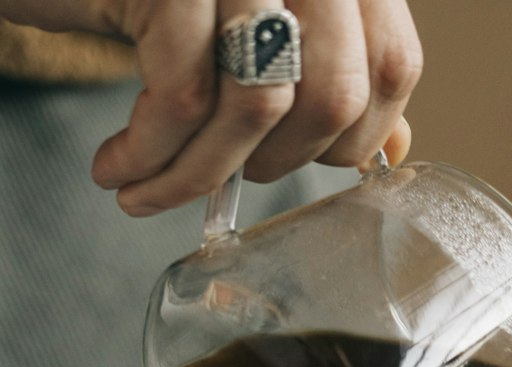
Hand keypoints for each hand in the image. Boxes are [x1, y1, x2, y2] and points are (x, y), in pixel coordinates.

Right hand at [3, 0, 421, 213]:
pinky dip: (150, 155)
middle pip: (336, 94)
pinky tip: (119, 169)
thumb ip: (327, 73)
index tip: (302, 160)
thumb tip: (393, 145)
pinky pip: (183, 98)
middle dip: (281, 164)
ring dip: (200, 173)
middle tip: (232, 178)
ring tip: (151, 191)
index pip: (390, 63)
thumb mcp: (251, 30)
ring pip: (258, 106)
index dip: (354, 135)